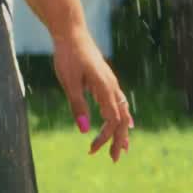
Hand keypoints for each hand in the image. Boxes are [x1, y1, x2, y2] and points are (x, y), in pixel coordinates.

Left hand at [52, 30, 134, 162]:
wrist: (71, 32)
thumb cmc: (68, 56)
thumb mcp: (69, 82)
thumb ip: (77, 105)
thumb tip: (83, 130)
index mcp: (105, 88)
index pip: (111, 121)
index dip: (104, 138)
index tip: (92, 150)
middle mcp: (112, 86)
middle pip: (121, 119)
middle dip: (118, 140)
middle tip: (114, 159)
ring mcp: (111, 82)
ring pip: (123, 111)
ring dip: (122, 130)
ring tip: (123, 147)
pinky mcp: (106, 79)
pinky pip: (120, 102)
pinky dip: (123, 116)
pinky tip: (125, 122)